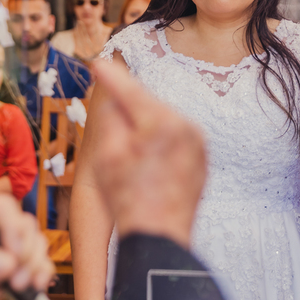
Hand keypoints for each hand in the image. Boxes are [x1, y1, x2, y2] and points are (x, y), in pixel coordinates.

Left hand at [0, 194, 54, 299]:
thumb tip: (7, 263)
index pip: (1, 207)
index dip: (11, 224)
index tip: (12, 249)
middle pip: (25, 224)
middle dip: (26, 249)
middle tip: (14, 274)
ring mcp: (7, 247)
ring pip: (36, 242)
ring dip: (34, 263)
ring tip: (18, 284)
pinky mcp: (16, 268)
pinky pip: (40, 264)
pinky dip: (43, 273)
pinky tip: (36, 285)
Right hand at [87, 61, 206, 247]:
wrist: (159, 237)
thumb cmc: (128, 199)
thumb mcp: (107, 154)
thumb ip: (110, 116)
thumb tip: (114, 96)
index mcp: (162, 123)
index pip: (130, 90)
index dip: (111, 76)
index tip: (97, 62)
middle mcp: (187, 127)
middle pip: (149, 105)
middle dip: (129, 107)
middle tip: (110, 113)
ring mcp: (198, 143)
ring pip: (164, 121)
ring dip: (145, 125)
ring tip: (129, 148)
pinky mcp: (202, 159)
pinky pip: (176, 139)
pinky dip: (161, 141)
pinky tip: (147, 159)